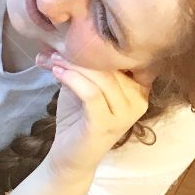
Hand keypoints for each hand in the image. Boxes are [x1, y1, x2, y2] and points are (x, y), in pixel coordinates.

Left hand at [37, 50, 153, 176]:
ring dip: (75, 66)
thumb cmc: (77, 120)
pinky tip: (58, 73)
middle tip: (57, 48)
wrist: (68, 158)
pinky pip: (92, 94)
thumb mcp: (83, 86)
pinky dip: (74, 80)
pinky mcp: (105, 124)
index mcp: (140, 87)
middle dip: (83, 54)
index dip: (104, 44)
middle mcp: (139, 100)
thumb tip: (59, 41)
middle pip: (113, 66)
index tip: (76, 35)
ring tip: (54, 60)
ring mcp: (124, 114)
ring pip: (102, 78)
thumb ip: (82, 65)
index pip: (129, 57)